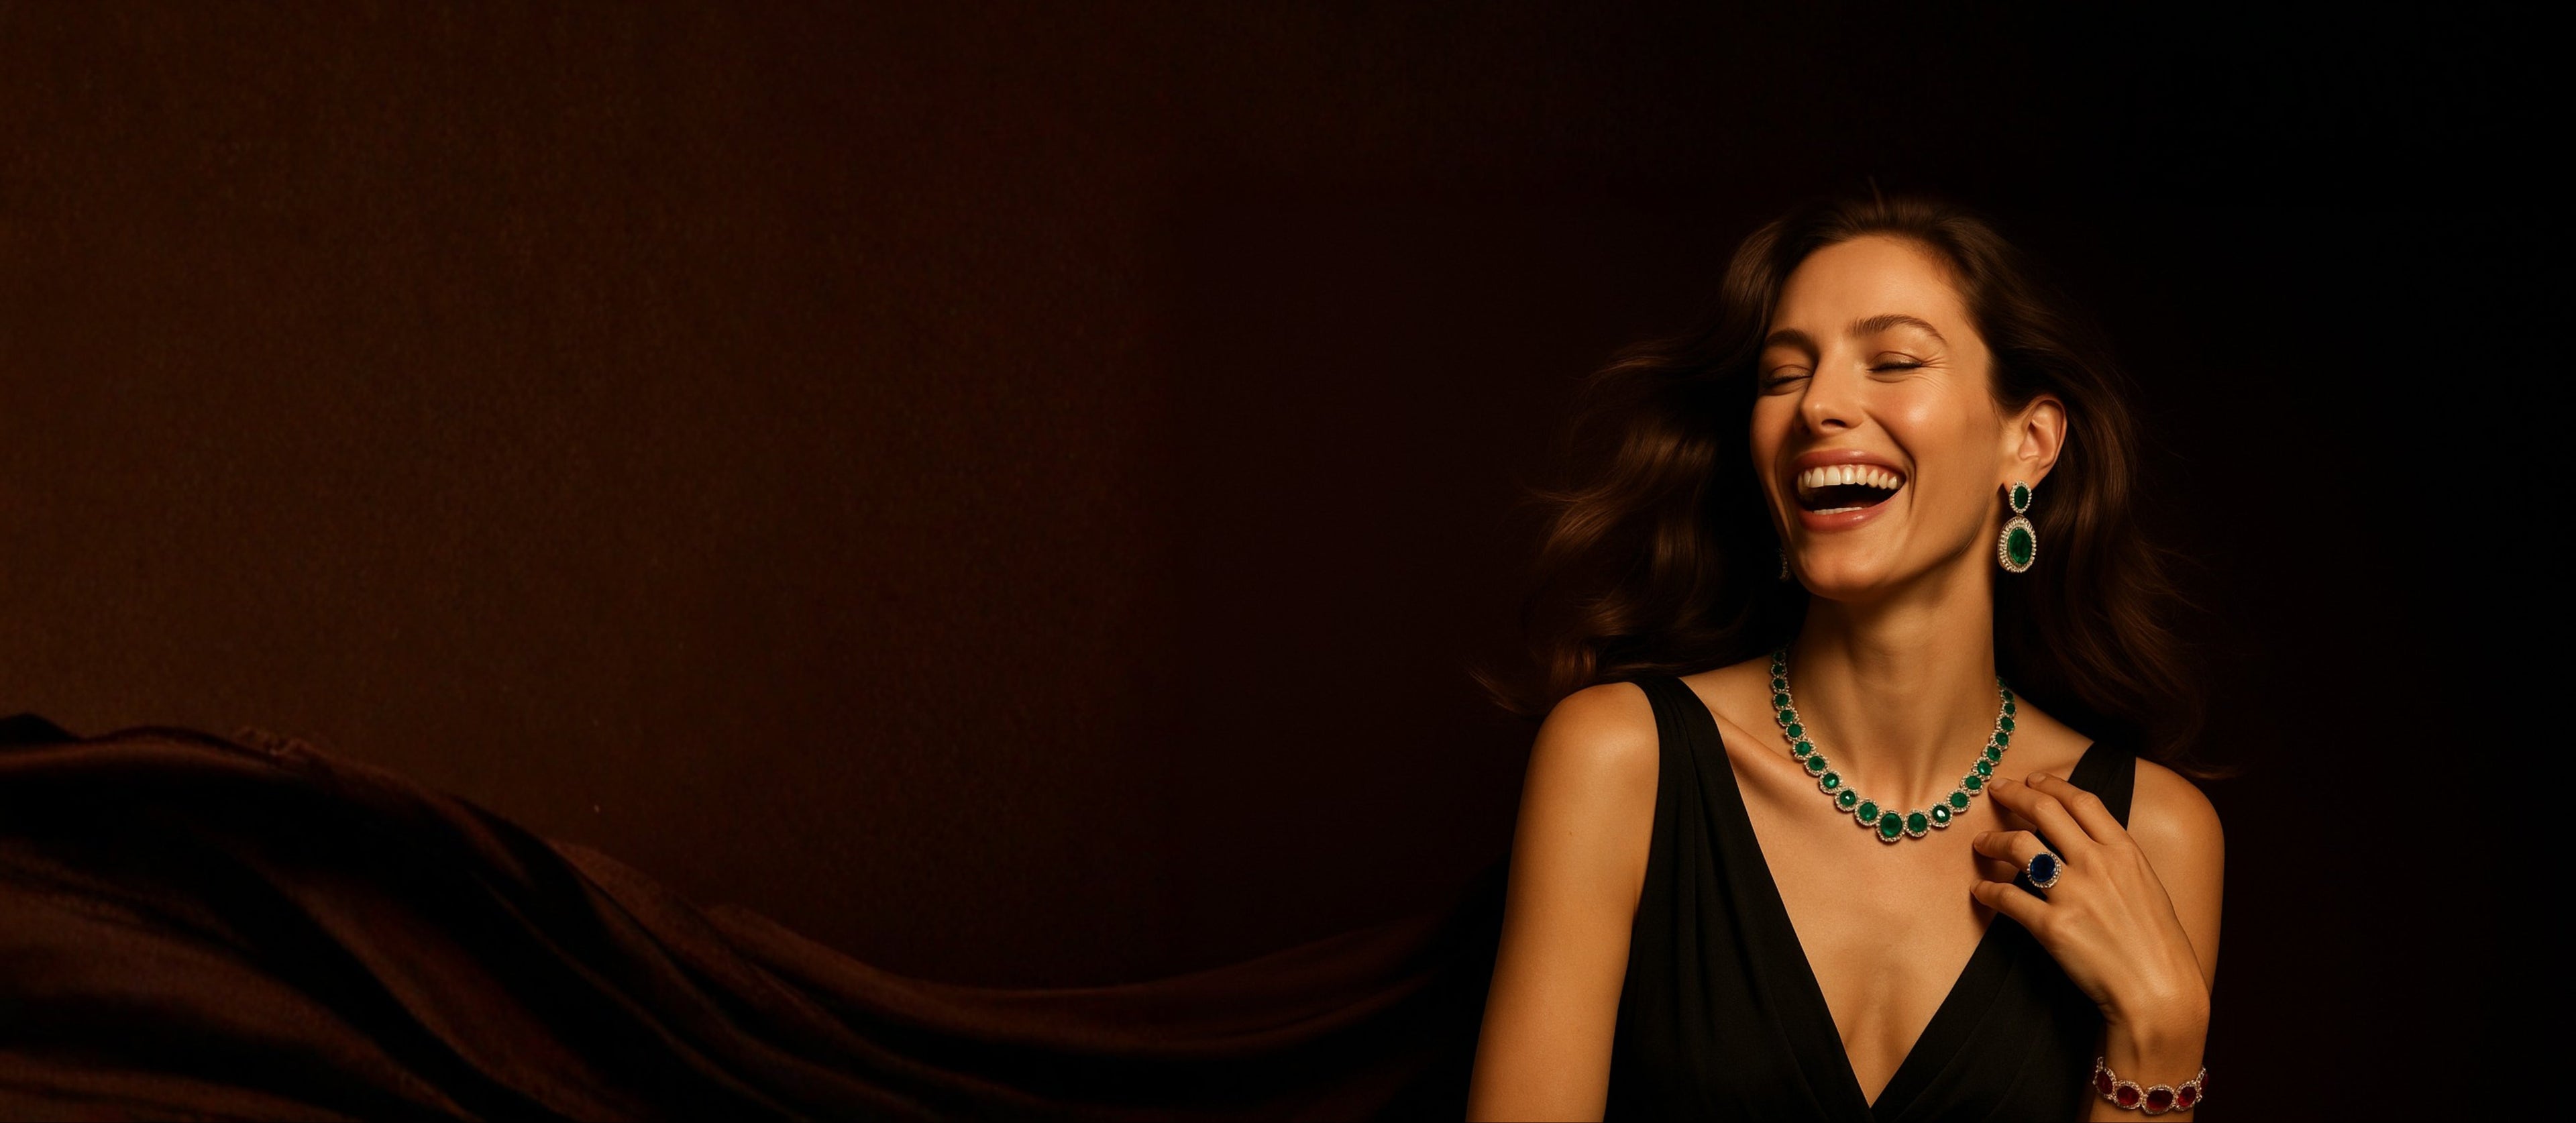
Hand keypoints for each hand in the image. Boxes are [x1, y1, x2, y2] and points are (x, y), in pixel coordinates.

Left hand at [1970, 774, 2209, 1038]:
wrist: (2159, 991)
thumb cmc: (2159, 946)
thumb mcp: (2149, 889)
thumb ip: (2119, 862)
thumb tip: (2091, 844)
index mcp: (2125, 852)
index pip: (2081, 801)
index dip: (2051, 785)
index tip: (2031, 779)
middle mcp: (2097, 864)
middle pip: (2044, 811)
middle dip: (2012, 795)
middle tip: (1994, 791)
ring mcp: (2073, 893)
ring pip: (2018, 846)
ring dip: (1992, 840)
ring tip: (1981, 843)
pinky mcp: (2051, 926)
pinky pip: (2006, 897)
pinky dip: (1987, 891)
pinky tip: (1980, 891)